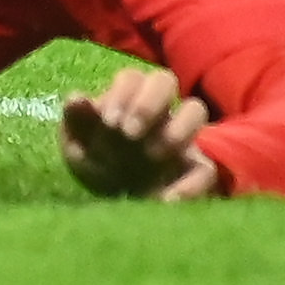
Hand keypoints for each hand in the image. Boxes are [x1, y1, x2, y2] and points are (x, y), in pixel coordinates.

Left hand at [60, 64, 223, 200]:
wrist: (118, 206)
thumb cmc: (97, 164)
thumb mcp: (78, 147)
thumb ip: (76, 123)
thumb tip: (77, 98)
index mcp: (127, 100)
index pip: (131, 78)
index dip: (122, 94)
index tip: (109, 122)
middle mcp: (158, 111)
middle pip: (164, 79)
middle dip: (148, 102)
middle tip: (129, 133)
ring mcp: (181, 137)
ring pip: (196, 109)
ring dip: (178, 128)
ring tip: (152, 155)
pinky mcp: (197, 169)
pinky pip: (207, 168)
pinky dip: (190, 185)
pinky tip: (165, 199)